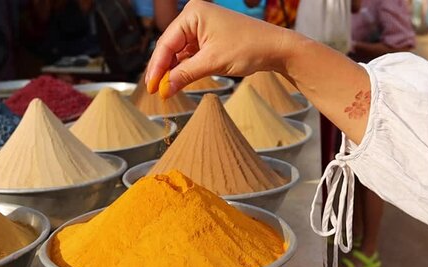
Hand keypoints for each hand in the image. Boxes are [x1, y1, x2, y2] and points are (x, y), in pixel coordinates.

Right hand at [145, 1, 294, 96]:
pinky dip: (185, 68)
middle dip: (163, 70)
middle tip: (155, 91)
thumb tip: (164, 89)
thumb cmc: (249, 47)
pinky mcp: (209, 38)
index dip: (157, 67)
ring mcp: (202, 27)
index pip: (166, 43)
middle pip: (170, 46)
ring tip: (165, 89)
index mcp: (193, 13)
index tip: (151, 87)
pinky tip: (178, 81)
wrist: (276, 48)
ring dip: (173, 70)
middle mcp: (195, 16)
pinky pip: (190, 54)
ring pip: (179, 52)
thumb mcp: (212, 63)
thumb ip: (185, 75)